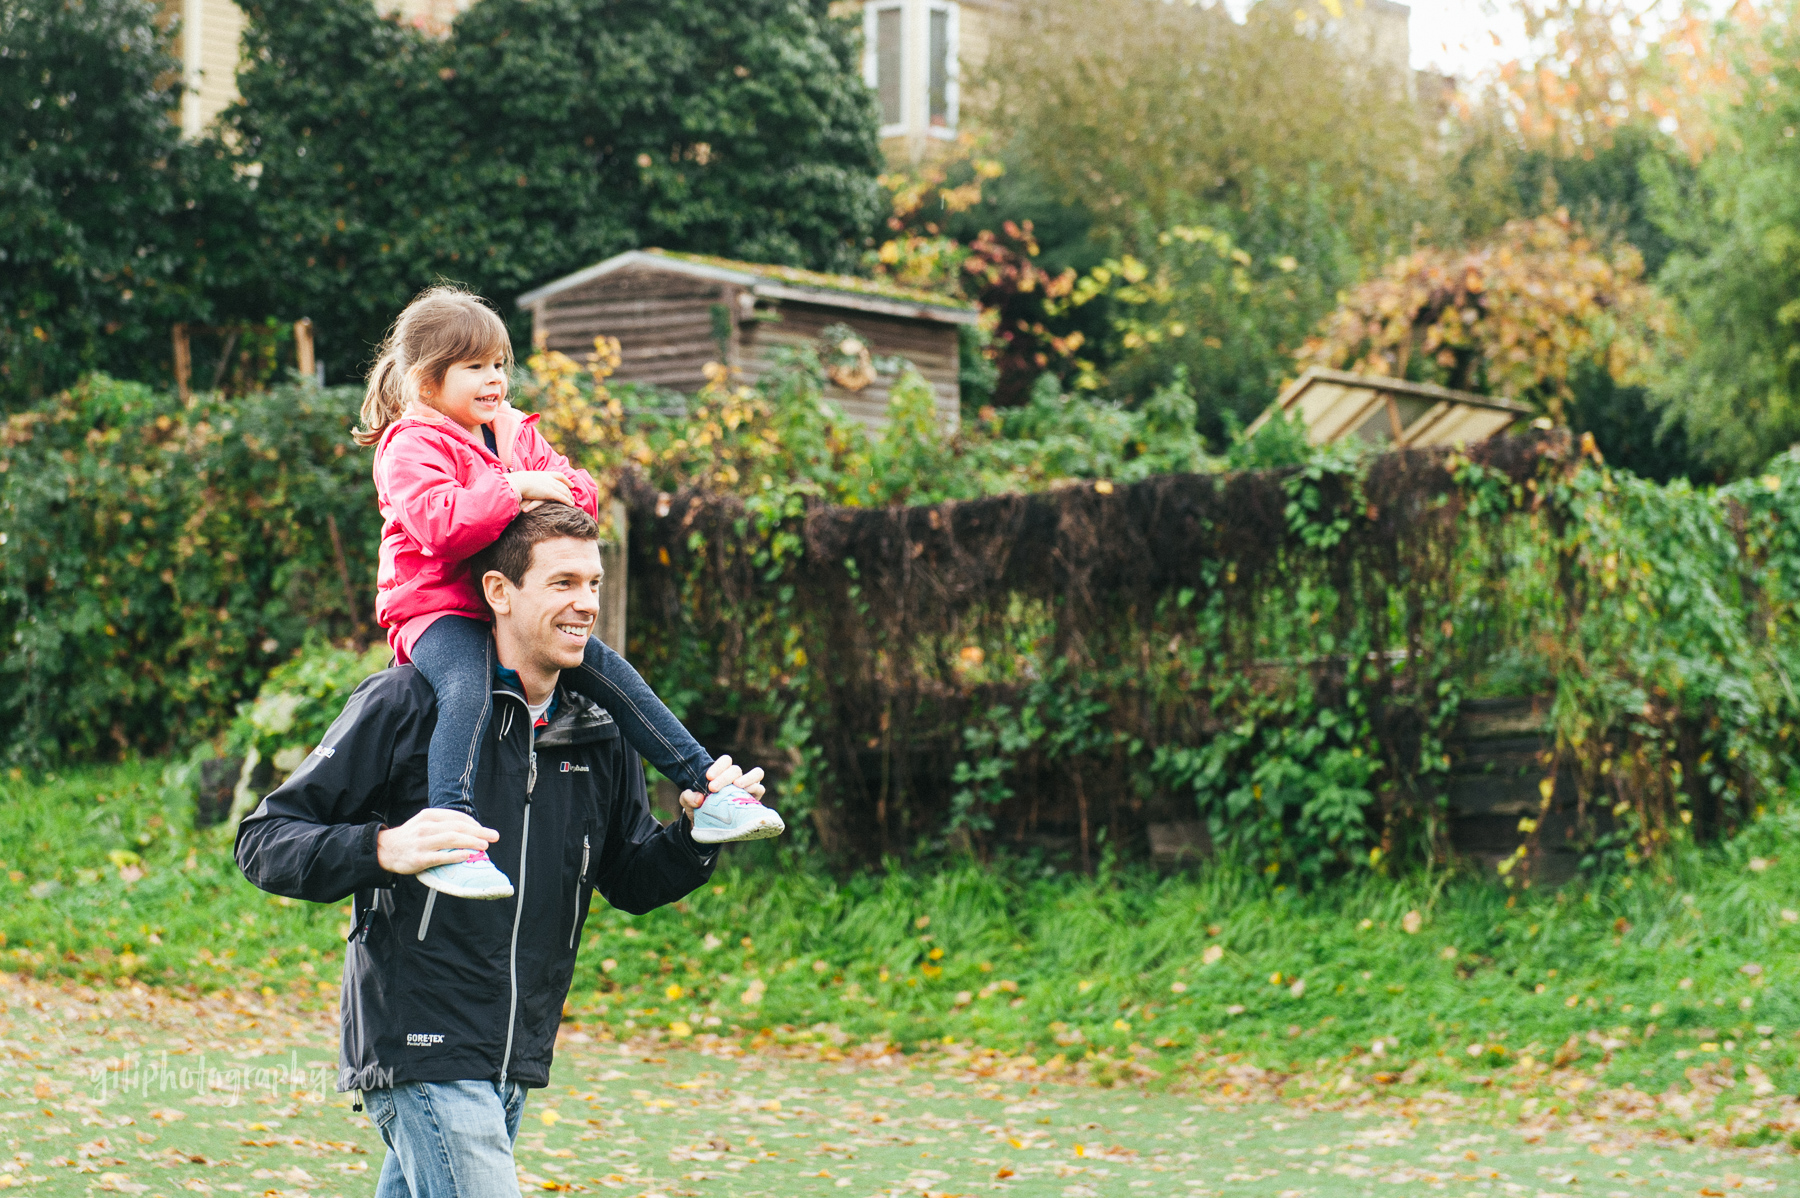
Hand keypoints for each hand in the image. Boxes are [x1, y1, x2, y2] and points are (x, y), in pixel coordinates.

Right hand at [376, 808, 499, 875]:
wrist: (384, 849)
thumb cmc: (410, 837)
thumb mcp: (424, 823)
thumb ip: (443, 824)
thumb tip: (470, 831)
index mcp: (429, 816)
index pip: (456, 817)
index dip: (473, 823)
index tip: (483, 829)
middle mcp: (426, 827)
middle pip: (457, 827)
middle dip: (478, 831)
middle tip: (494, 836)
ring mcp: (422, 843)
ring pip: (451, 840)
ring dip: (471, 842)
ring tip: (484, 845)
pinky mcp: (419, 858)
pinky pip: (440, 857)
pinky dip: (455, 856)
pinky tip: (467, 855)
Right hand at [507, 470, 574, 507]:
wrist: (517, 483)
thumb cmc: (517, 482)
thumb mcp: (526, 479)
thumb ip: (530, 482)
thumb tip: (528, 484)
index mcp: (544, 474)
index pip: (559, 475)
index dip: (566, 480)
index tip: (571, 484)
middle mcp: (549, 479)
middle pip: (563, 485)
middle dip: (569, 491)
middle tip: (573, 497)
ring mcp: (550, 485)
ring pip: (564, 491)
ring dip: (569, 497)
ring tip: (573, 503)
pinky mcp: (549, 493)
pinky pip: (561, 497)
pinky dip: (567, 501)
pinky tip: (571, 505)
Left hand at [678, 754, 766, 814]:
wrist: (708, 826)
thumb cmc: (699, 809)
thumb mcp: (688, 803)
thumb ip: (687, 797)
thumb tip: (699, 798)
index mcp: (721, 774)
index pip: (725, 761)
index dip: (718, 766)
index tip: (708, 777)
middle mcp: (736, 778)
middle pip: (736, 769)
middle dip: (724, 777)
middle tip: (713, 788)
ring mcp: (748, 787)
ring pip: (756, 773)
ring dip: (747, 778)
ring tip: (737, 785)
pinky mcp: (755, 798)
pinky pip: (760, 789)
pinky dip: (754, 789)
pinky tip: (745, 795)